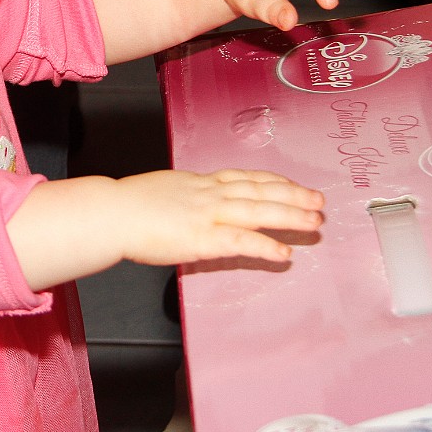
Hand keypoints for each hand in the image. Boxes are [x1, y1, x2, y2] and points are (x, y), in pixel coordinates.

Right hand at [105, 169, 325, 265]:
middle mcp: (210, 193)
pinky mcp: (204, 238)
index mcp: (200, 182)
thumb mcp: (164, 189)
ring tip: (314, 223)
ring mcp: (209, 214)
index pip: (246, 178)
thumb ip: (186, 195)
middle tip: (319, 201)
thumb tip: (193, 203)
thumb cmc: (128, 204)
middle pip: (261, 191)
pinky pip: (243, 242)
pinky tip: (285, 253)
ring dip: (290, 216)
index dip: (274, 181)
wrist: (112, 212)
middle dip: (293, 195)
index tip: (294, 184)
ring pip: (259, 211)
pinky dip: (266, 246)